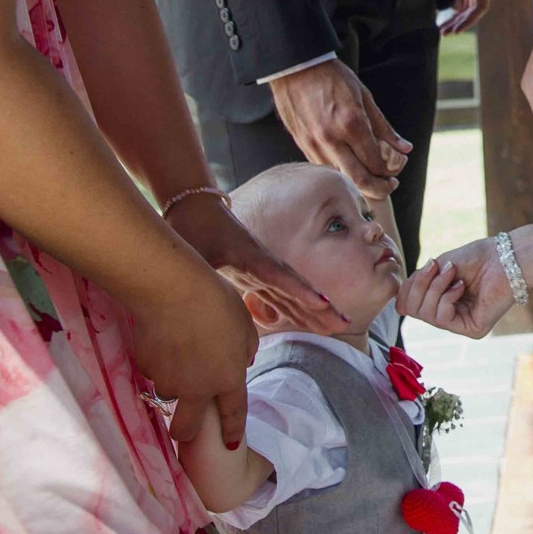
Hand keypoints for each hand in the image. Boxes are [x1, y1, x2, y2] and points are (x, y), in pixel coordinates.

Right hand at [131, 261, 257, 450]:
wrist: (172, 291)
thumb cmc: (217, 302)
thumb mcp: (244, 323)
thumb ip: (246, 347)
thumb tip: (243, 360)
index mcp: (228, 378)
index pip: (233, 413)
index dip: (232, 431)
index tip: (231, 444)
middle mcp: (197, 388)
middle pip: (187, 428)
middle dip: (185, 434)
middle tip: (184, 430)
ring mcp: (168, 380)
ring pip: (168, 392)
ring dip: (173, 381)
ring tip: (178, 347)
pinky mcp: (145, 368)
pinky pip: (153, 370)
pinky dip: (158, 361)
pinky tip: (162, 336)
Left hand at [166, 192, 351, 334]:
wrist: (196, 207)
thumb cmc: (190, 227)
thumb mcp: (188, 248)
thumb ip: (197, 267)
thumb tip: (197, 290)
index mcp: (248, 256)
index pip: (278, 276)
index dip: (300, 291)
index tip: (322, 303)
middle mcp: (262, 263)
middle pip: (297, 286)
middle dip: (321, 305)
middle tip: (343, 323)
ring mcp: (262, 269)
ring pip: (294, 293)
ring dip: (316, 311)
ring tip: (339, 325)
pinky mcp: (257, 275)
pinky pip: (282, 295)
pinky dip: (298, 309)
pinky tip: (311, 321)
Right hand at [269, 59, 409, 197]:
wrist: (295, 68)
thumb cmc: (332, 78)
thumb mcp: (364, 96)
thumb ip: (384, 127)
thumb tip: (405, 148)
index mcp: (352, 123)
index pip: (375, 162)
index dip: (389, 172)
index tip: (395, 172)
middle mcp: (332, 138)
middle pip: (358, 178)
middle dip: (378, 188)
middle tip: (388, 186)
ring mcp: (314, 144)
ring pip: (339, 176)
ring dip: (357, 182)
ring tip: (371, 177)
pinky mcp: (302, 145)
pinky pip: (323, 167)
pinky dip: (339, 172)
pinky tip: (349, 166)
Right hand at [401, 238, 513, 337]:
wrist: (504, 256)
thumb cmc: (476, 258)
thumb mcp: (437, 269)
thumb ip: (417, 286)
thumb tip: (398, 309)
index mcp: (440, 301)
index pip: (409, 305)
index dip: (410, 288)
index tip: (427, 267)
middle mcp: (450, 316)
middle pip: (414, 310)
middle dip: (422, 285)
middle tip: (438, 267)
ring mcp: (461, 324)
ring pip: (427, 315)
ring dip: (436, 288)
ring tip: (452, 273)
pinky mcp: (473, 331)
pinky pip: (442, 319)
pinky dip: (448, 297)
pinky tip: (462, 286)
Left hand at [441, 0, 494, 34]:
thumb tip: (456, 8)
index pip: (481, 5)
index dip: (470, 20)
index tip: (458, 29)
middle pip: (474, 8)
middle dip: (460, 22)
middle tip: (445, 33)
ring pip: (469, 5)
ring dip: (457, 18)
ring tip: (443, 29)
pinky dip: (456, 9)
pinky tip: (447, 17)